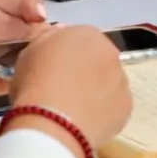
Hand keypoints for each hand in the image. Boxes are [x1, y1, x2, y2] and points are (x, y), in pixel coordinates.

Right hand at [10, 25, 131, 149]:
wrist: (52, 122)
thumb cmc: (35, 83)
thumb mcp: (30, 51)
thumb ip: (48, 41)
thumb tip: (56, 40)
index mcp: (87, 35)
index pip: (80, 39)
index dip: (66, 55)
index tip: (54, 70)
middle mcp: (111, 53)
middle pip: (98, 60)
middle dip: (86, 72)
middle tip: (64, 90)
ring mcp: (122, 81)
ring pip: (109, 84)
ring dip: (96, 92)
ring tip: (73, 111)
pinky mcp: (126, 108)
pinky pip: (113, 107)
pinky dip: (102, 113)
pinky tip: (84, 123)